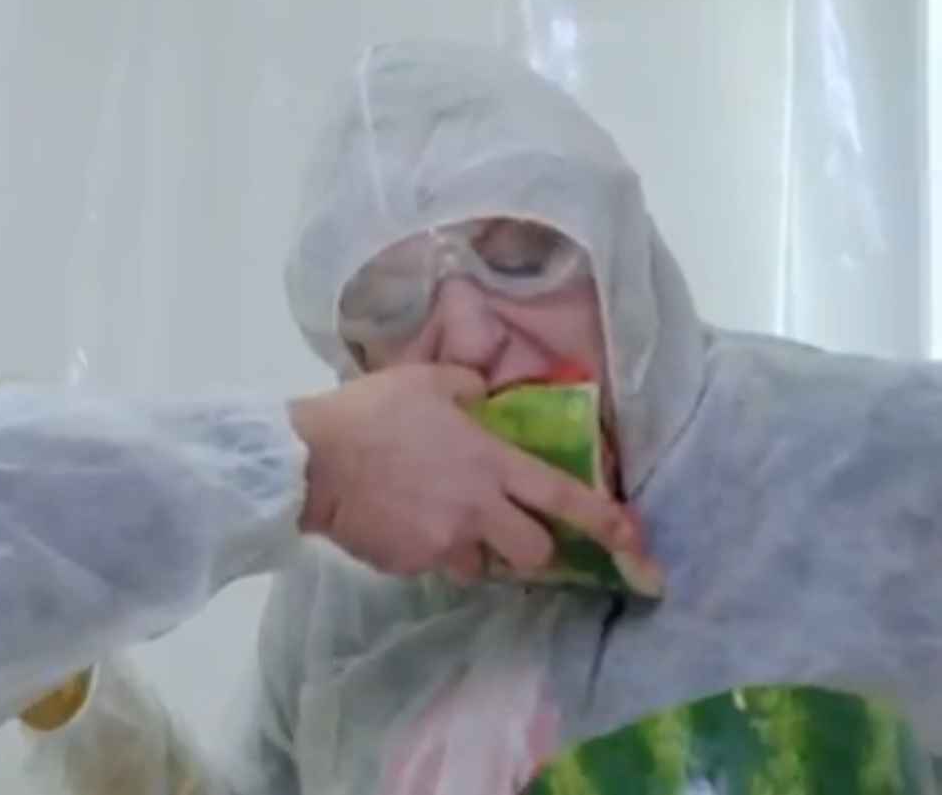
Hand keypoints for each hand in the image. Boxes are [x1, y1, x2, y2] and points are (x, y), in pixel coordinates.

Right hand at [287, 364, 642, 579]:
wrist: (311, 462)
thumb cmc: (370, 413)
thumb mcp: (425, 379)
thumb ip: (466, 388)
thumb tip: (480, 394)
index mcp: (490, 463)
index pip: (563, 497)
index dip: (604, 520)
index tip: (632, 538)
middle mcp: (478, 510)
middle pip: (533, 552)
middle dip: (528, 545)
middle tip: (504, 528)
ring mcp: (443, 542)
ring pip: (477, 563)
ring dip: (467, 547)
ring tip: (432, 520)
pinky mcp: (409, 564)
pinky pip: (429, 562)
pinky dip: (420, 547)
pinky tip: (392, 521)